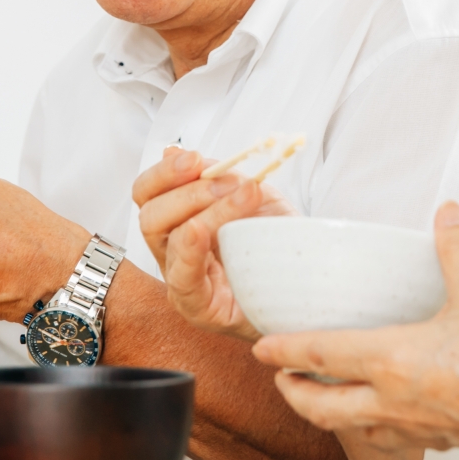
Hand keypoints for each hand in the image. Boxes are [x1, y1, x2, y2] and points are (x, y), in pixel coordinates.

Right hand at [132, 148, 293, 340]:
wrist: (310, 282)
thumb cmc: (277, 241)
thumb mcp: (251, 196)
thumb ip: (216, 176)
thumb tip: (173, 150)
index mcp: (179, 220)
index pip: (148, 193)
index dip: (164, 172)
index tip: (194, 158)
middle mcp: (174, 251)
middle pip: (149, 214)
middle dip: (188, 191)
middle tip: (230, 183)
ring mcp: (183, 281)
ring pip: (167, 239)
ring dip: (203, 210)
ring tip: (244, 198)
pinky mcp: (199, 308)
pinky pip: (182, 279)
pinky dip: (188, 251)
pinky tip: (200, 231)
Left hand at [252, 203, 458, 459]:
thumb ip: (457, 247)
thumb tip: (448, 214)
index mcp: (393, 361)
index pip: (322, 355)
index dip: (285, 350)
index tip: (260, 349)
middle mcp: (396, 401)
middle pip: (325, 408)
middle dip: (295, 395)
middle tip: (280, 381)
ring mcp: (421, 427)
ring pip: (358, 429)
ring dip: (333, 415)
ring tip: (327, 399)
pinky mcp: (450, 440)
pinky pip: (399, 437)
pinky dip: (381, 425)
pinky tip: (394, 413)